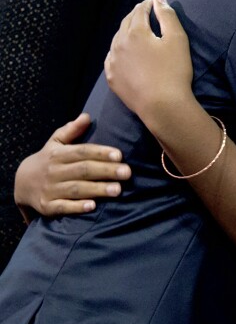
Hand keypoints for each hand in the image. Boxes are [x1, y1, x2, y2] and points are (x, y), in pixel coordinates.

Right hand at [14, 113, 129, 217]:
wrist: (21, 184)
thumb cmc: (47, 160)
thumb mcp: (55, 142)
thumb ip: (71, 130)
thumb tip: (87, 116)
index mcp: (58, 154)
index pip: (82, 151)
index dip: (101, 153)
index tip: (120, 155)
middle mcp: (54, 171)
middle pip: (83, 170)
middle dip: (106, 171)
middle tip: (127, 173)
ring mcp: (50, 189)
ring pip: (76, 189)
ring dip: (97, 190)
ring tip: (118, 190)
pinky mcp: (47, 206)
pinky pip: (62, 207)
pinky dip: (77, 207)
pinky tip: (93, 207)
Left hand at [105, 0, 195, 130]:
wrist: (163, 106)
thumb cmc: (175, 71)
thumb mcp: (177, 39)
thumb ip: (167, 14)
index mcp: (135, 32)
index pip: (139, 11)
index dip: (147, 5)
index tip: (152, 1)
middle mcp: (119, 43)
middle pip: (126, 23)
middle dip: (135, 15)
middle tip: (143, 12)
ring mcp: (113, 61)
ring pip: (117, 40)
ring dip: (126, 32)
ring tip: (135, 30)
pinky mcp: (112, 78)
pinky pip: (112, 58)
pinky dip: (119, 50)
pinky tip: (124, 52)